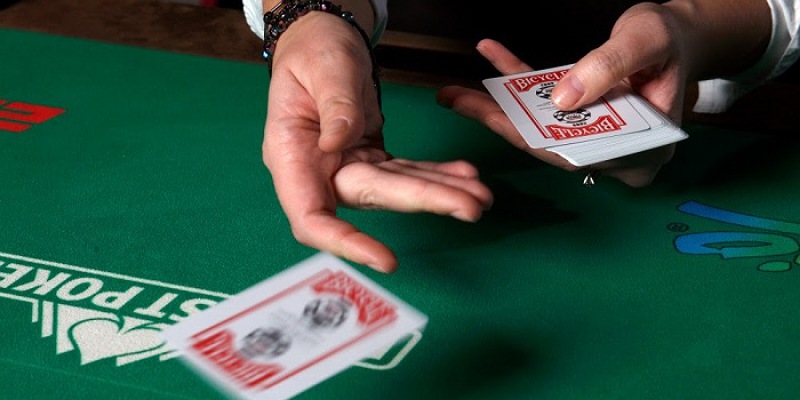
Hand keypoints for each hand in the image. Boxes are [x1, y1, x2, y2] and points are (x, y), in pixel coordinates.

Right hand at [264, 13, 492, 272]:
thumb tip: (338, 143)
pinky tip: (466, 175)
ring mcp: (347, 168)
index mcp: (291, 157)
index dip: (345, 243)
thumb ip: (333, 104)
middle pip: (371, 199)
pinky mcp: (371, 160)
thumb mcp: (322, 67)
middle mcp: (319, 172)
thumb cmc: (312, 51)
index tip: (386, 259)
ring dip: (439, 192)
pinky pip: (407, 171)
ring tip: (480, 195)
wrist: (321, 40)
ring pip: (396, 190)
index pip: (312, 217)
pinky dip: (437, 174)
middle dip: (422, 202)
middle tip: (471, 206)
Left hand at [438, 3, 691, 186]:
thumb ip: (608, 69)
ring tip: (455, 91)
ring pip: (540, 126)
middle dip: (500, 123)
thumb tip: (563, 99)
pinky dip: (518, 81)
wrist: (681, 35)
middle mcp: (613, 152)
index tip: (492, 120)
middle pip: (549, 143)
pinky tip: (492, 55)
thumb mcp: (645, 43)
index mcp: (640, 151)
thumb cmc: (672, 41)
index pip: (576, 153)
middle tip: (455, 100)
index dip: (531, 139)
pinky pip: (544, 103)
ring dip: (499, 106)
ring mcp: (595, 138)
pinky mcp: (582, 118)